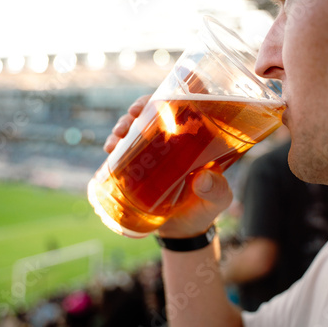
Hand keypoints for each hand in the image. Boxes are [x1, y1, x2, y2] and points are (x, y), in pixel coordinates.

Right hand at [104, 95, 232, 238]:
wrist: (183, 232)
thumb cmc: (204, 210)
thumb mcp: (217, 200)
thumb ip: (216, 191)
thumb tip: (203, 179)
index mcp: (195, 141)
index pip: (184, 107)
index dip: (171, 94)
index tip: (157, 95)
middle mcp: (171, 141)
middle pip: (153, 113)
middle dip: (138, 109)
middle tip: (131, 115)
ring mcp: (152, 153)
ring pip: (135, 130)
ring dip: (122, 126)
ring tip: (117, 136)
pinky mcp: (136, 167)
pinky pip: (122, 151)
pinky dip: (114, 146)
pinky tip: (109, 149)